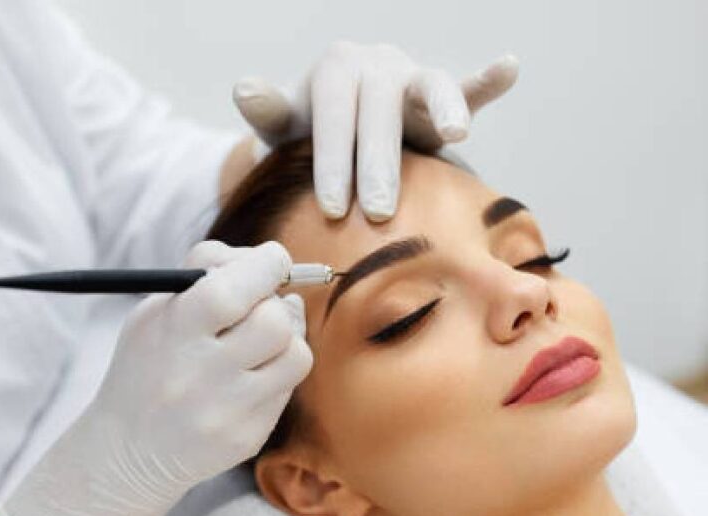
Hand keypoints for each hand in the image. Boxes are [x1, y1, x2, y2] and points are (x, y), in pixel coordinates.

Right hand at [0, 240, 312, 515]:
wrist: (128, 451)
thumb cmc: (148, 366)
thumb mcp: (155, 311)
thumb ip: (208, 274)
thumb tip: (279, 272)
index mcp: (171, 332)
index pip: (232, 289)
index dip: (267, 265)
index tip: (274, 260)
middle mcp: (199, 375)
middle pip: (275, 321)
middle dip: (275, 303)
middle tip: (262, 305)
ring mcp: (226, 412)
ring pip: (297, 355)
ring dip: (286, 340)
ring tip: (259, 343)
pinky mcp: (246, 439)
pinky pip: (287, 390)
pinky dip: (276, 374)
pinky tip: (248, 378)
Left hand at [233, 44, 518, 221]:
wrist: (336, 129)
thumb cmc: (308, 135)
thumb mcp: (283, 128)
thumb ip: (268, 111)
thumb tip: (243, 88)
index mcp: (337, 69)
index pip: (335, 115)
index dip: (333, 160)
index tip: (333, 209)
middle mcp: (376, 66)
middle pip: (380, 110)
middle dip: (379, 162)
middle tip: (379, 213)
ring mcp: (411, 78)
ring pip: (428, 87)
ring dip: (441, 109)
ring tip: (453, 131)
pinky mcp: (440, 97)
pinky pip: (465, 85)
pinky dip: (485, 82)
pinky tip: (507, 69)